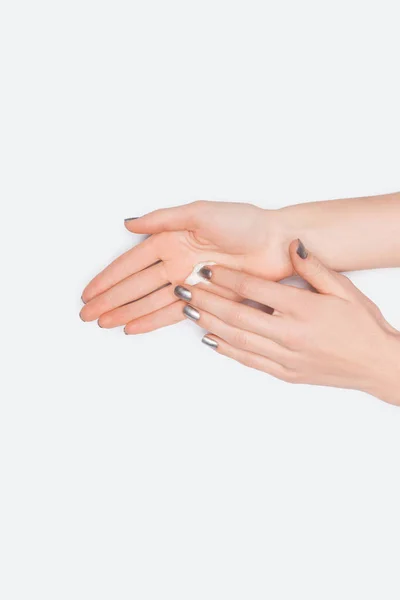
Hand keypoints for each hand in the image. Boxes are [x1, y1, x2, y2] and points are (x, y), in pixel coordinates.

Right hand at [80, 201, 291, 329]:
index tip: (89, 292)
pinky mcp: (205, 299)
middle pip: (135, 285)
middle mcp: (176, 261)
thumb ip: (164, 219)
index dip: (109, 278)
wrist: (277, 243)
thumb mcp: (201, 213)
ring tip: (104, 324)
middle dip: (110, 300)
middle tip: (86, 314)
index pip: (131, 263)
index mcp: (172, 239)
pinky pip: (173, 312)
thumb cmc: (245, 223)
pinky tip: (133, 327)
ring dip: (126, 312)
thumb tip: (129, 223)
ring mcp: (189, 282)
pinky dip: (152, 320)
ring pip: (150, 301)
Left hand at [172, 240, 399, 405]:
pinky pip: (249, 361)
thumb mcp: (343, 289)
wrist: (376, 364)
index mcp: (303, 309)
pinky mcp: (285, 374)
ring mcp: (285, 357)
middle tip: (182, 289)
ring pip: (237, 339)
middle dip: (206, 300)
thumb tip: (292, 245)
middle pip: (236, 314)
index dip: (226, 278)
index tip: (206, 270)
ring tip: (188, 310)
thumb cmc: (362, 325)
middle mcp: (289, 334)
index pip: (254, 289)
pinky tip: (210, 339)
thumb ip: (314, 268)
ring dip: (209, 323)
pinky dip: (227, 350)